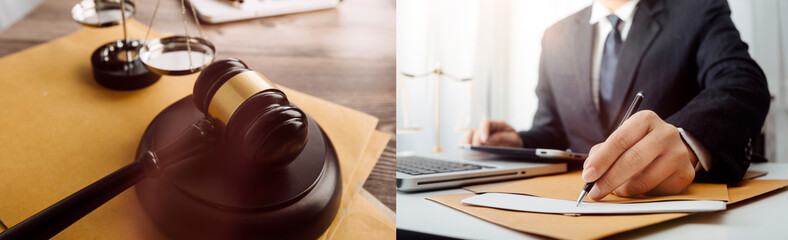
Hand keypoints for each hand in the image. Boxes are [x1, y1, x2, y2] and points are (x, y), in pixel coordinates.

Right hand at [461, 117, 522, 146]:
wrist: (514, 145)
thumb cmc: (513, 140)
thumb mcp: (513, 138)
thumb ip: (502, 138)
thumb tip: (488, 139)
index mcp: (495, 124)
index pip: (485, 123)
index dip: (483, 131)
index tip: (484, 139)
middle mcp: (485, 129)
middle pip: (475, 131)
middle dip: (475, 140)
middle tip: (477, 149)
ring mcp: (479, 135)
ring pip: (468, 137)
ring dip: (466, 143)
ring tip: (468, 150)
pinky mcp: (475, 143)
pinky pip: (466, 143)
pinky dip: (464, 147)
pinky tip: (465, 152)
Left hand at [582, 110, 697, 199]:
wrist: (673, 147)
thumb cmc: (639, 144)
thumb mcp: (622, 139)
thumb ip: (602, 152)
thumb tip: (590, 172)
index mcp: (645, 119)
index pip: (619, 140)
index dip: (601, 160)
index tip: (588, 175)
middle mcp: (666, 133)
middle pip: (633, 160)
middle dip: (609, 179)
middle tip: (594, 191)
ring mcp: (679, 153)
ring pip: (645, 179)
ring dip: (624, 189)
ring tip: (616, 190)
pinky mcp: (685, 173)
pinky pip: (657, 191)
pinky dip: (642, 194)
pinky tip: (638, 188)